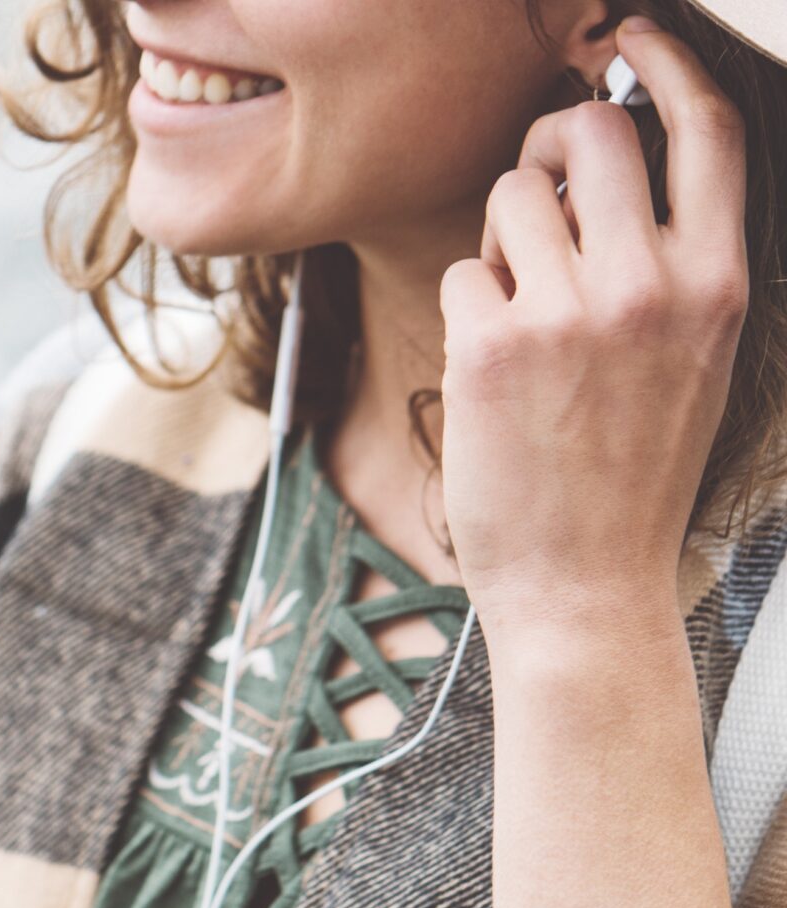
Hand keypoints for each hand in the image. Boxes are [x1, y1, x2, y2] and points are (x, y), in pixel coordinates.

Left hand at [439, 16, 748, 643]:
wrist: (584, 581)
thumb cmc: (630, 468)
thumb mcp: (694, 354)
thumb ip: (669, 259)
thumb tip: (606, 168)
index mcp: (717, 281)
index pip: (708, 130)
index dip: (670, 61)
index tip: (632, 35)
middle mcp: (652, 285)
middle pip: (594, 133)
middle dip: (551, 141)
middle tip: (538, 184)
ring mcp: (571, 313)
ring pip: (512, 194)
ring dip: (501, 236)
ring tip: (519, 307)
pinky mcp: (493, 346)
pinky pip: (462, 271)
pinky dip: (466, 305)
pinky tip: (491, 365)